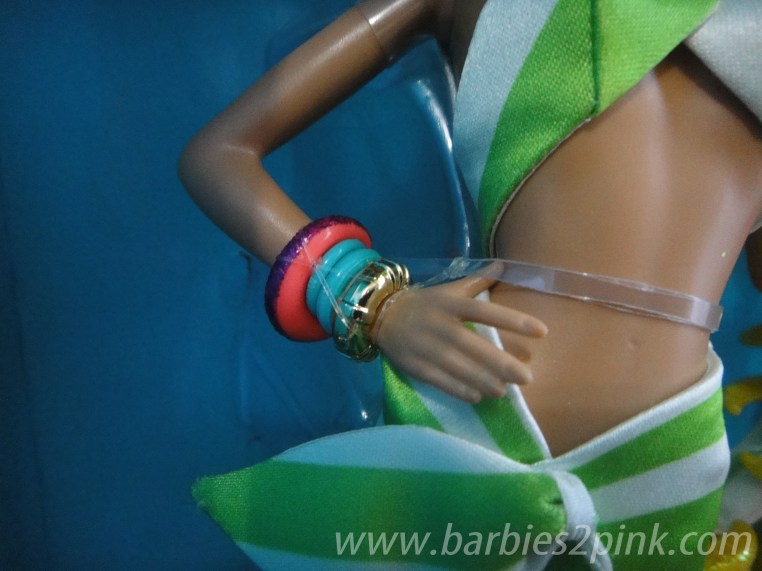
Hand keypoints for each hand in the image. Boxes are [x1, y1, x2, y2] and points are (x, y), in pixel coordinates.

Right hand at [371, 275, 547, 402]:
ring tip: (504, 391)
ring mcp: (426, 347)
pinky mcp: (415, 365)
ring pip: (458, 367)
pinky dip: (459, 389)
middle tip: (527, 377)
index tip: (542, 332)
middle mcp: (440, 325)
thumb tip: (503, 265)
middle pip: (474, 345)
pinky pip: (440, 380)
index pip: (486, 312)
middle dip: (501, 363)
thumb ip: (477, 280)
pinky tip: (477, 397)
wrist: (381, 315)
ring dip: (483, 381)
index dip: (513, 321)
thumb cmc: (425, 303)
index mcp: (451, 304)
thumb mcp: (449, 289)